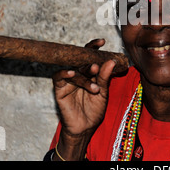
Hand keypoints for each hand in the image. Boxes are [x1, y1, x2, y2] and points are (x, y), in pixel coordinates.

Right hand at [52, 39, 115, 155]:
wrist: (85, 127)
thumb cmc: (94, 110)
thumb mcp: (103, 93)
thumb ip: (105, 77)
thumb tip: (111, 61)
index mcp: (89, 73)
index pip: (90, 56)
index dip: (94, 47)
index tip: (102, 42)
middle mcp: (79, 74)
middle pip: (81, 60)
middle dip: (89, 61)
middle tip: (96, 65)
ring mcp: (68, 81)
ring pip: (74, 69)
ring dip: (83, 74)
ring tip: (94, 83)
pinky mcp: (59, 88)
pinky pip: (58, 76)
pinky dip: (64, 72)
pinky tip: (72, 73)